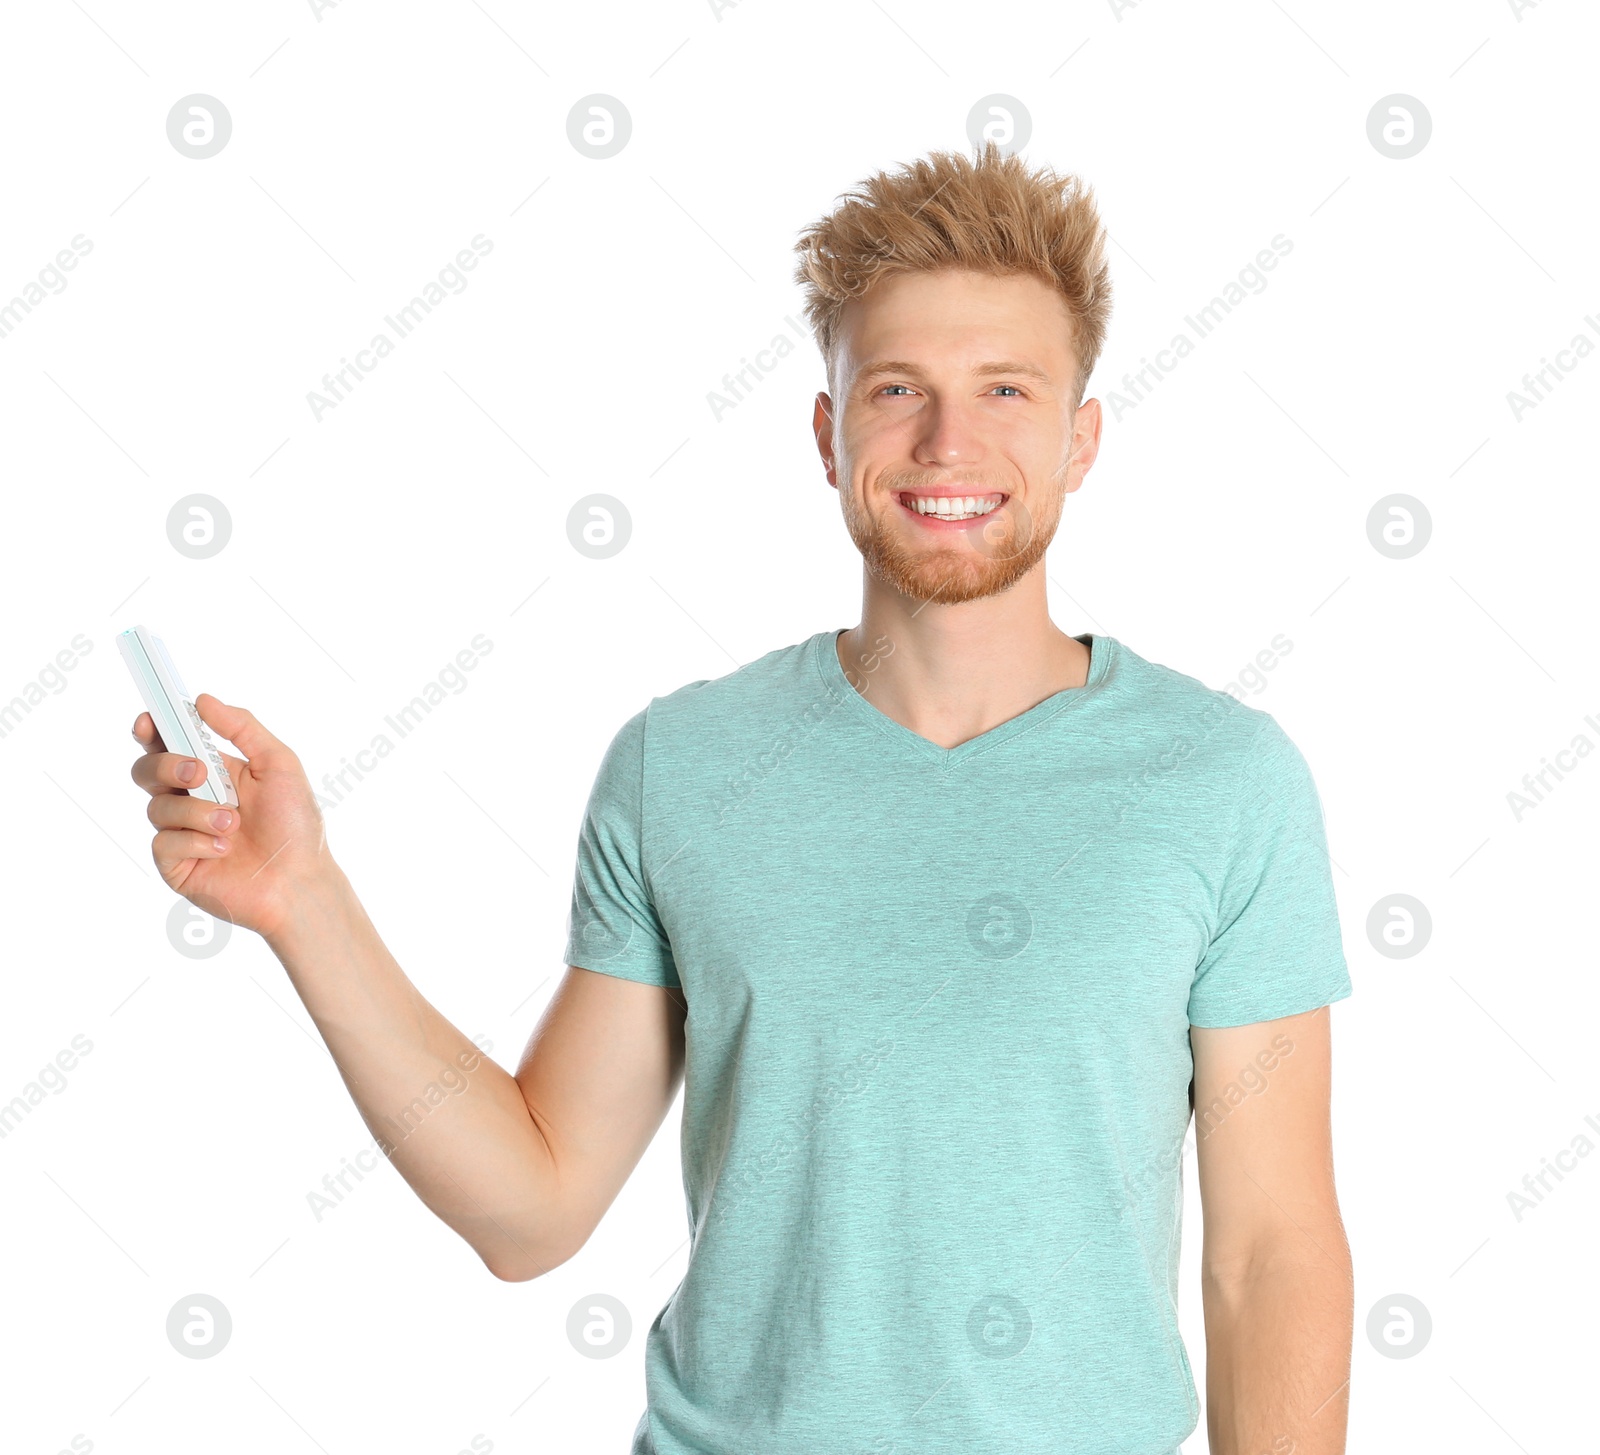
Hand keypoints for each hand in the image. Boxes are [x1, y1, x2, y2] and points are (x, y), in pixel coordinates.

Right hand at [131, 693, 336, 941]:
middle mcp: (192, 800)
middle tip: (198, 772)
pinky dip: (195, 841)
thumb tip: (202, 699)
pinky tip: (223, 851)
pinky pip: (163, 842)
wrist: (300, 881)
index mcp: (213, 773)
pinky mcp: (176, 865)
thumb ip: (242, 728)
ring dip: (197, 811)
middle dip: (166, 764)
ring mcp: (181, 833)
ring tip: (233, 825)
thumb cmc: (296, 825)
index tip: (147, 720)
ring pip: (157, 806)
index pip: (169, 745)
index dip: (151, 730)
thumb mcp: (278, 765)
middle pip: (147, 770)